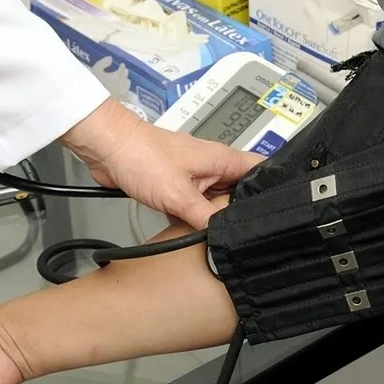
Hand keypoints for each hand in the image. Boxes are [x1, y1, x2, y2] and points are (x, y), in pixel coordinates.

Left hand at [62, 98, 261, 228]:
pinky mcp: (176, 186)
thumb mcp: (178, 194)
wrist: (107, 148)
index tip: (277, 210)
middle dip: (241, 211)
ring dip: (214, 216)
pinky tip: (190, 233)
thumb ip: (206, 216)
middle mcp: (212, 167)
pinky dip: (193, 219)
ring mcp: (194, 177)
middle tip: (245, 233)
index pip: (261, 170)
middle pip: (239, 191)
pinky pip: (194, 206)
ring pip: (216, 201)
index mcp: (222, 159)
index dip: (272, 188)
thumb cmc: (140, 155)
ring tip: (218, 235)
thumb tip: (225, 234)